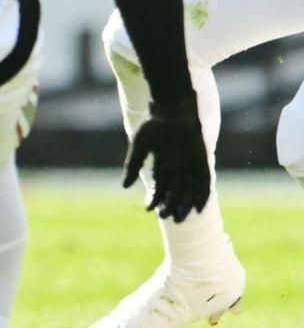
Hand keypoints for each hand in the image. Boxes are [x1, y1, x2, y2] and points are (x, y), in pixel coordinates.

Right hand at [123, 108, 211, 222]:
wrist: (172, 110)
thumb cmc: (153, 126)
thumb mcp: (139, 147)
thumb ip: (132, 166)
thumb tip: (124, 186)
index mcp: (162, 165)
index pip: (160, 188)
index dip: (155, 199)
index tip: (149, 209)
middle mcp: (177, 168)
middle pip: (175, 193)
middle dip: (171, 206)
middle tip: (167, 217)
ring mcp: (190, 166)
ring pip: (189, 191)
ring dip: (185, 205)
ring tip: (180, 217)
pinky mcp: (202, 162)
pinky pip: (204, 182)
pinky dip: (202, 195)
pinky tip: (198, 207)